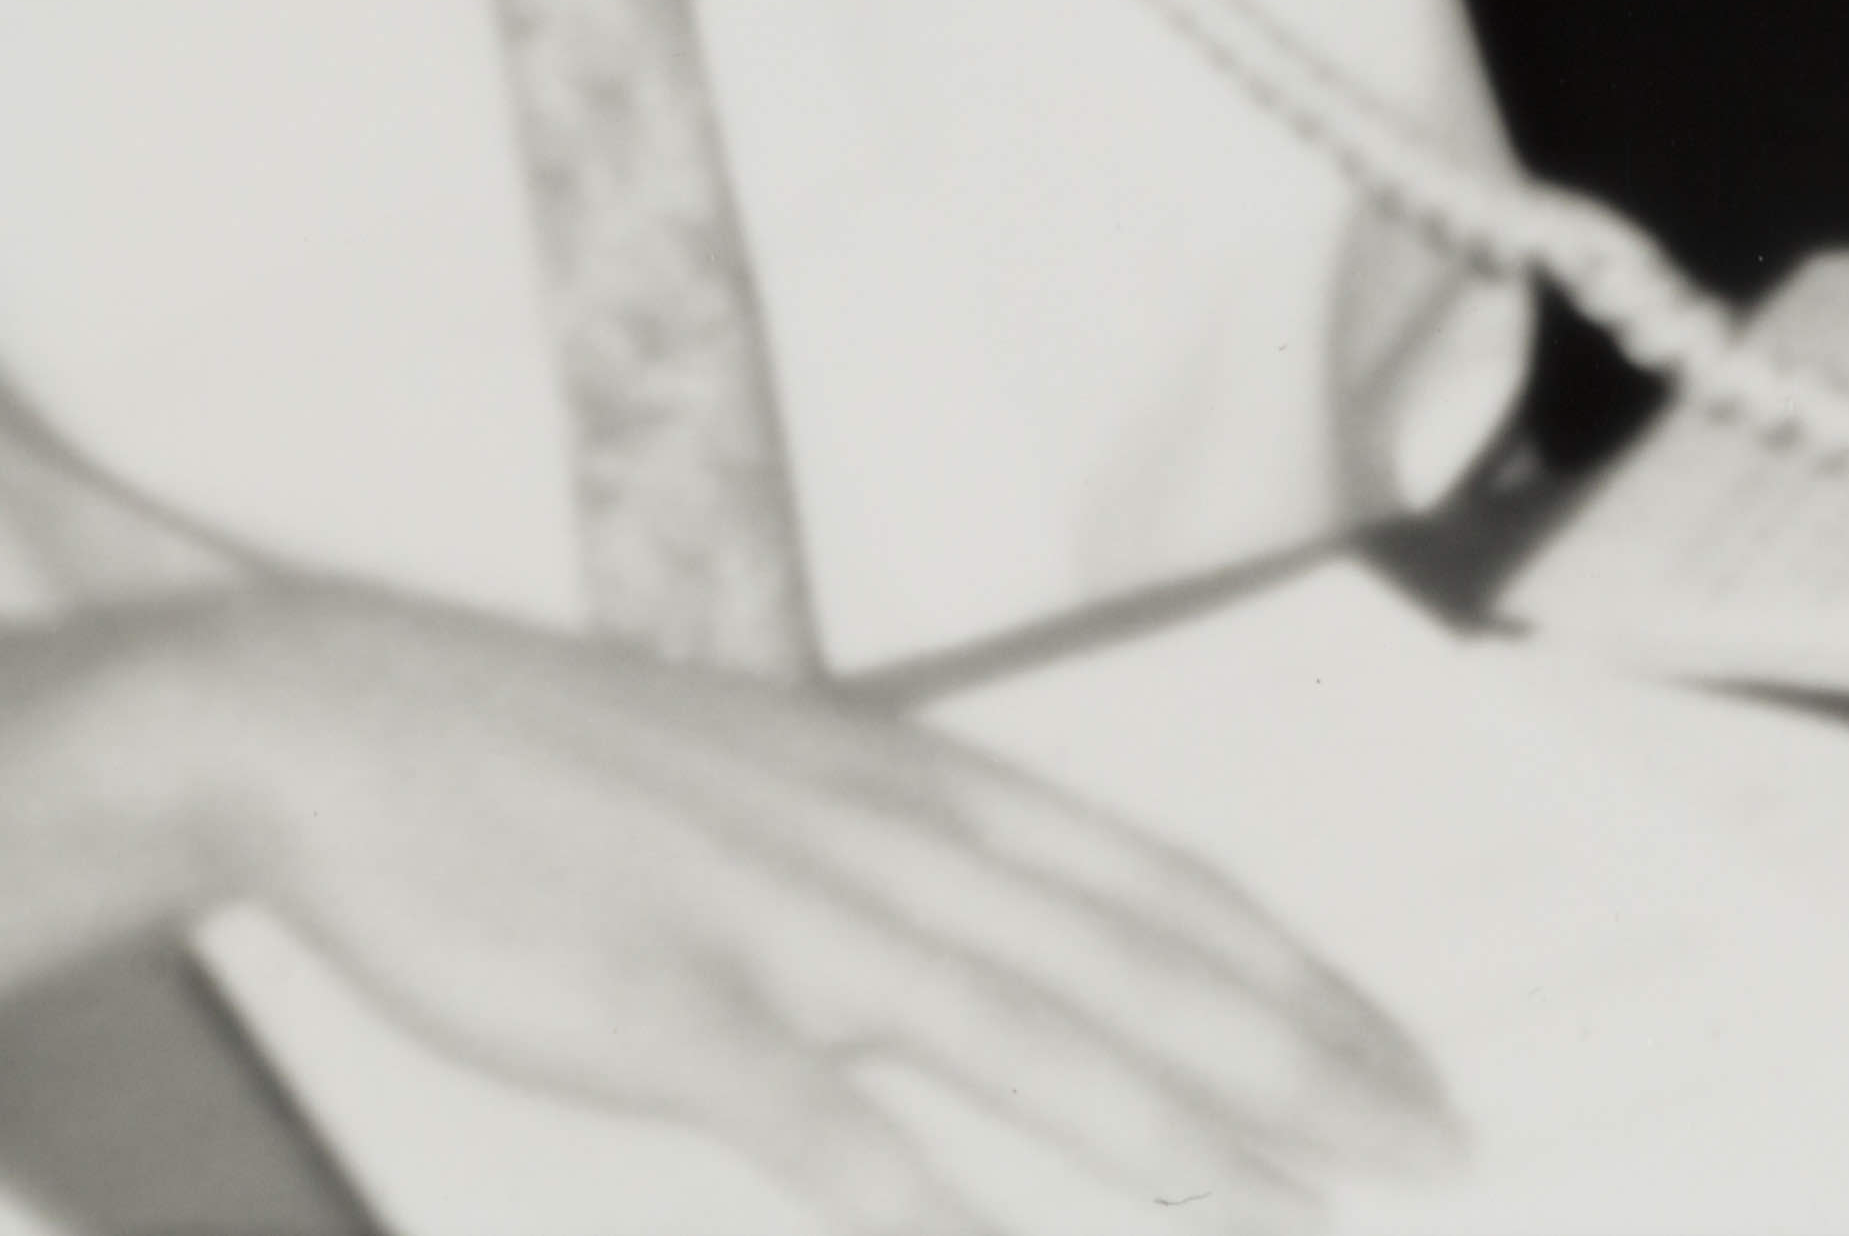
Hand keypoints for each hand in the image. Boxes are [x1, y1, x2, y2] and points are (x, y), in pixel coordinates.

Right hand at [76, 588, 1448, 1230]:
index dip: (1308, 990)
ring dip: (1177, 1131)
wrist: (349, 718)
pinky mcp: (660, 1006)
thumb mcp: (801, 791)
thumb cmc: (588, 780)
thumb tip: (1058, 940)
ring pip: (1028, 1037)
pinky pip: (812, 1117)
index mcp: (935, 795)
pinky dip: (917, 1191)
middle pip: (1147, 971)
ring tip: (1304, 1209)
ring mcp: (782, 924)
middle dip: (1307, 1070)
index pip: (1178, 899)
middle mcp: (897, 848)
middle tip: (1442, 1152)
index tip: (1414, 1071)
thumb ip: (931, 866)